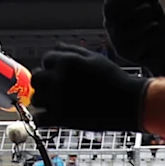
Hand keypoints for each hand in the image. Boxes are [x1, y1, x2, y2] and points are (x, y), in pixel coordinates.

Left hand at [32, 46, 149, 134]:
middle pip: (37, 78)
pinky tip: (55, 116)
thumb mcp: (95, 58)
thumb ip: (72, 51)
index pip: (46, 60)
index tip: (60, 75)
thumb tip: (56, 47)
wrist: (128, 103)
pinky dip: (44, 118)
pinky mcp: (61, 118)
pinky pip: (39, 118)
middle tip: (56, 89)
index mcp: (67, 61)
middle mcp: (59, 78)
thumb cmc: (114, 79)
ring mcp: (58, 98)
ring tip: (59, 103)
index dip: (52, 67)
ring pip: (36, 98)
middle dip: (44, 82)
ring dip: (44, 100)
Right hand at [101, 0, 164, 74]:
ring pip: (124, 25)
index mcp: (115, 3)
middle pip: (110, 8)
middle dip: (127, 0)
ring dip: (142, 17)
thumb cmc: (150, 18)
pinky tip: (154, 29)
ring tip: (152, 16)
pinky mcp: (124, 52)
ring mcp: (116, 37)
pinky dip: (148, 33)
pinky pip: (134, 41)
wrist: (161, 44)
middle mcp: (112, 20)